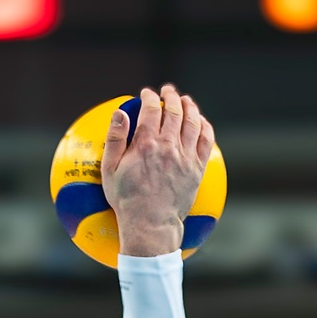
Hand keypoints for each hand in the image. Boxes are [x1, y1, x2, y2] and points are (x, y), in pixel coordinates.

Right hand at [102, 84, 214, 258]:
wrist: (151, 226)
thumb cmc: (127, 201)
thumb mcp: (110, 171)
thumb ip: (114, 139)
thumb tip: (119, 113)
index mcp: (145, 144)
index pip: (151, 108)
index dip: (149, 97)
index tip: (147, 94)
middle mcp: (167, 146)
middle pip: (174, 110)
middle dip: (171, 96)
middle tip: (167, 91)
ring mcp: (185, 157)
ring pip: (192, 121)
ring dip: (189, 106)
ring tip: (186, 101)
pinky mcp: (197, 169)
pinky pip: (206, 141)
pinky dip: (204, 126)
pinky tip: (201, 121)